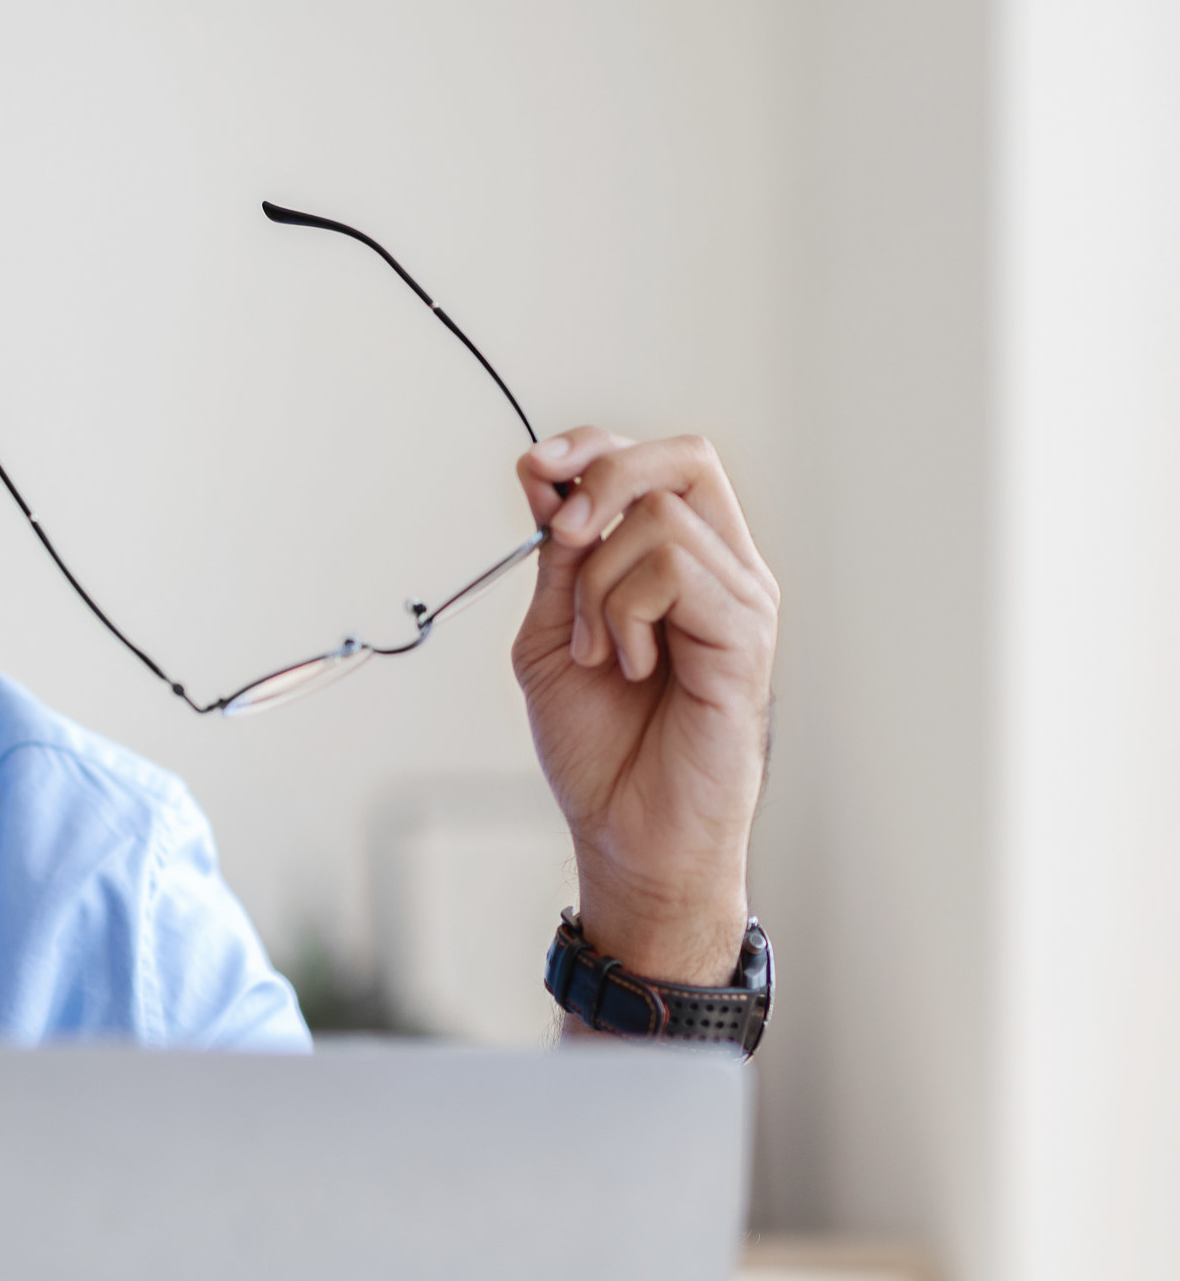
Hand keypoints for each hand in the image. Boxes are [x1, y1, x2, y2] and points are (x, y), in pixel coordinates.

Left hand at [510, 430, 777, 984]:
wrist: (626, 832)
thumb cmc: (601, 747)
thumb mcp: (552, 635)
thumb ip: (558, 561)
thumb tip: (544, 478)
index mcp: (680, 564)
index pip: (657, 462)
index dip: (593, 447)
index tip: (535, 470)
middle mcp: (723, 570)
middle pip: (683, 458)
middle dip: (605, 477)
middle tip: (562, 537)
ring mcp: (742, 601)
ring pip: (660, 521)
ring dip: (599, 586)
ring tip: (600, 653)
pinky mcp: (746, 637)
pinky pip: (674, 572)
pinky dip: (626, 615)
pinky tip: (632, 668)